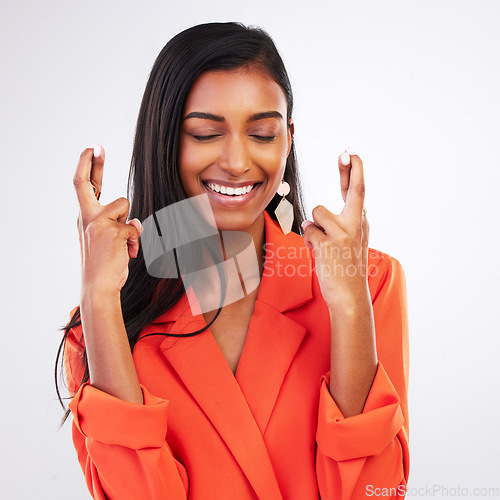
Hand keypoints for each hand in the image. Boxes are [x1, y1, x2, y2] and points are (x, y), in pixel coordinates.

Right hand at [73, 144, 142, 293]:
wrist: (99, 285)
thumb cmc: (105, 264)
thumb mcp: (106, 239)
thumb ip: (117, 224)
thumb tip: (135, 220)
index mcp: (85, 218)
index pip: (84, 187)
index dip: (88, 167)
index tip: (92, 149)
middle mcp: (87, 217)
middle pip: (85, 183)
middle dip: (91, 162)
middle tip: (96, 145)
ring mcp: (98, 223)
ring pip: (125, 205)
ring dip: (130, 224)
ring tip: (123, 244)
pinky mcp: (112, 230)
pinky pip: (134, 227)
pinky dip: (135, 241)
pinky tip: (127, 254)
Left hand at [302, 149, 369, 306]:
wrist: (349, 295)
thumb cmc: (346, 269)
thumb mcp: (350, 244)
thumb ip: (336, 226)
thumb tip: (313, 216)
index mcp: (361, 224)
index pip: (358, 192)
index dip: (354, 171)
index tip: (350, 153)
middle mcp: (357, 225)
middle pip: (355, 190)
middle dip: (351, 168)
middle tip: (346, 151)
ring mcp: (344, 234)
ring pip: (317, 212)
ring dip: (314, 227)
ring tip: (322, 245)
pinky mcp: (329, 243)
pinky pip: (308, 229)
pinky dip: (309, 240)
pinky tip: (318, 252)